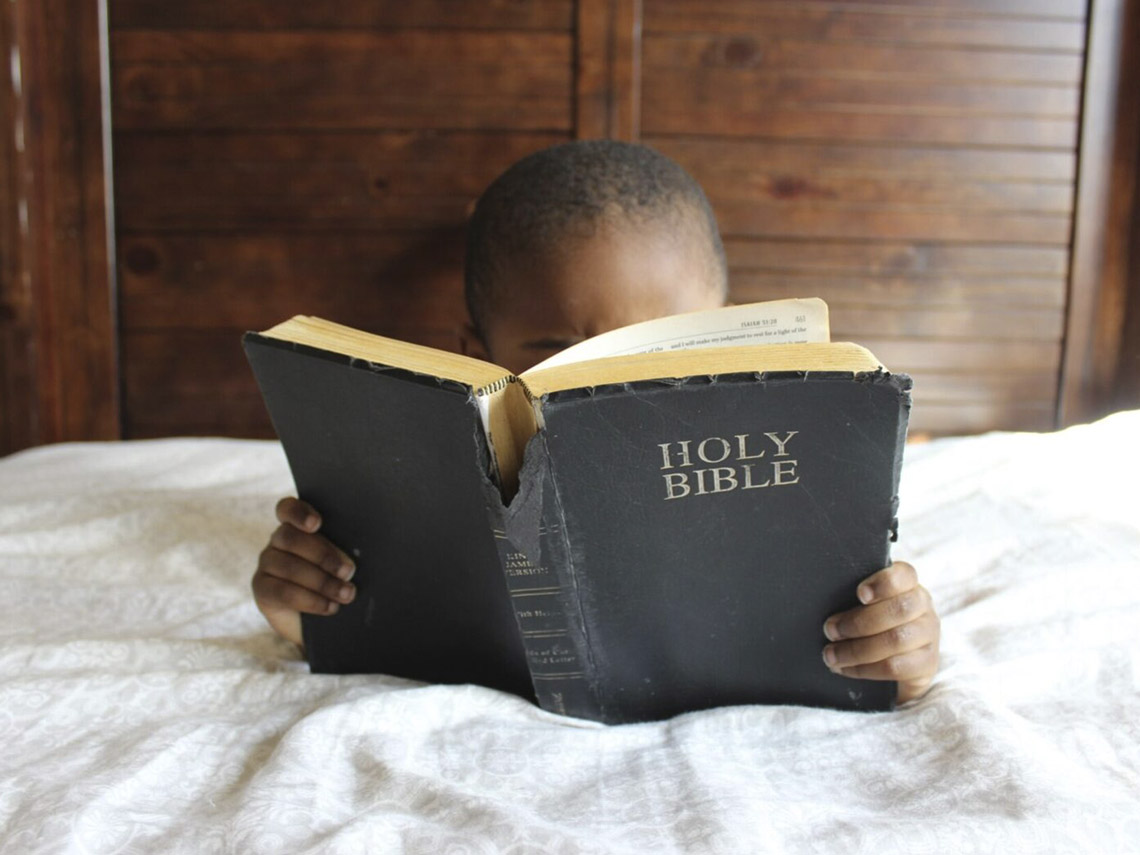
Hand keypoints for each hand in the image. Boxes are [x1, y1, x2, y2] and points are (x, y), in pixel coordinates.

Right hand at [251, 497, 356, 647]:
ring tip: (346, 594)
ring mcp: (267, 564)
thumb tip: (353, 557)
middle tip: (349, 571)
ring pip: (289, 567)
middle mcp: (278, 541)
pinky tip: (330, 607)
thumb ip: (344, 551)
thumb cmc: (338, 581)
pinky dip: (310, 600)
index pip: (287, 509)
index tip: (317, 524)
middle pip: (290, 538)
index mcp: (297, 525)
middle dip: (323, 555)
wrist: (321, 620)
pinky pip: (283, 592)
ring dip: (322, 582)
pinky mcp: (262, 589)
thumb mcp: (343, 563)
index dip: (299, 513)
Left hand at [821, 561, 939, 703]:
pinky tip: (845, 669)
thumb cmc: (871, 624)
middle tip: (830, 630)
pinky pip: (896, 667)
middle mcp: (923, 607)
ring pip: (896, 640)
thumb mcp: (864, 605)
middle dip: (859, 622)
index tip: (859, 593)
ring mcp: (929, 636)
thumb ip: (853, 598)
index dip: (883, 583)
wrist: (897, 661)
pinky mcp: (927, 664)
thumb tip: (821, 599)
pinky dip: (864, 669)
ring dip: (856, 649)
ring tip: (831, 654)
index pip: (904, 575)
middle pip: (900, 609)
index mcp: (908, 585)